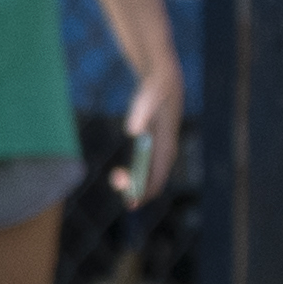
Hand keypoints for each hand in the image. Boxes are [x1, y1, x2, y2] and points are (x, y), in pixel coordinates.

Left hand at [122, 58, 185, 202]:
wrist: (163, 79)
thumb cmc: (156, 90)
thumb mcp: (148, 97)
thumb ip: (141, 113)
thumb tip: (132, 131)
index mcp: (166, 148)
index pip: (157, 180)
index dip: (143, 194)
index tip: (128, 204)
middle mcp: (165, 153)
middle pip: (152, 182)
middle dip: (134, 189)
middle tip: (116, 180)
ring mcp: (159, 150)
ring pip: (148, 176)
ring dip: (133, 182)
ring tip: (116, 177)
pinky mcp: (152, 145)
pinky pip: (145, 167)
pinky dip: (134, 174)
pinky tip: (123, 174)